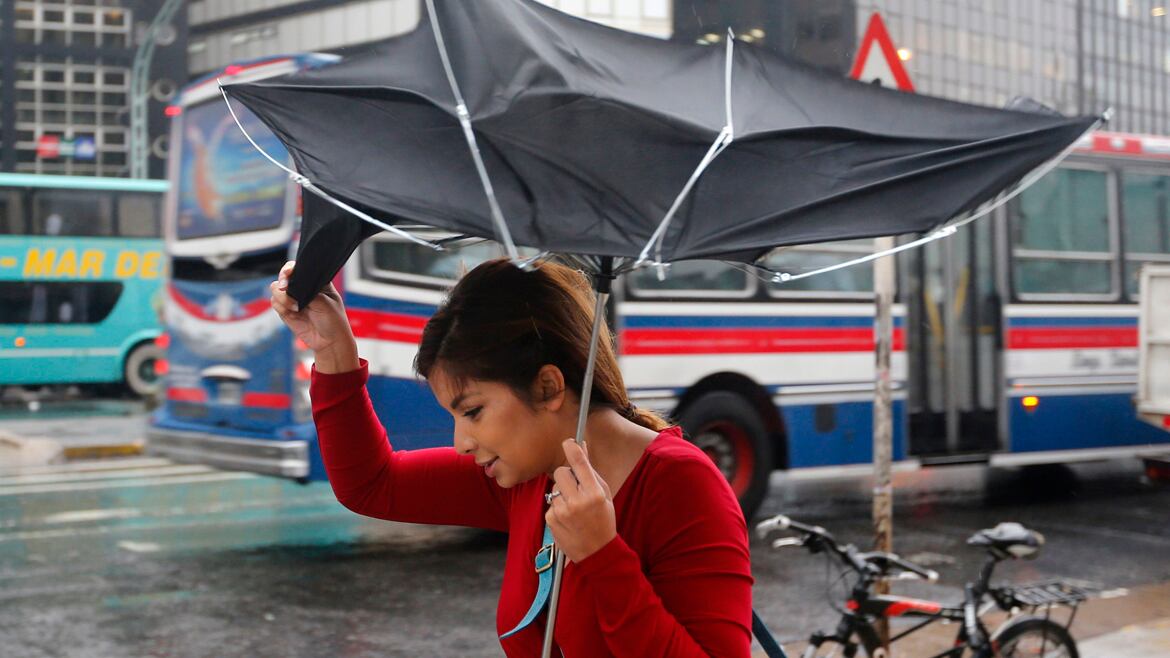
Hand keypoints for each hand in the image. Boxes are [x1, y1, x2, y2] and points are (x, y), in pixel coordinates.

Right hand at [269, 261, 358, 372]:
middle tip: (285, 288)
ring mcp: (293, 299)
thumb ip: (307, 293)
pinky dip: (281, 307)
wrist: (330, 342)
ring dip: (283, 298)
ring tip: (296, 308)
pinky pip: (275, 303)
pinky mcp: (286, 311)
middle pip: (283, 277)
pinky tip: (293, 313)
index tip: (288, 274)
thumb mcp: (325, 303)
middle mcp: (302, 288)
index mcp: (315, 281)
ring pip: (276, 290)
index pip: (298, 269)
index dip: (290, 269)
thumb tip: (288, 290)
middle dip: (282, 281)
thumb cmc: (333, 320)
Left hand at [546, 439, 615, 562]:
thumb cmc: (603, 521)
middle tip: (574, 486)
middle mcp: (578, 501)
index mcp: (595, 493)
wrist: (596, 552)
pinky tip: (567, 518)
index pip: (579, 462)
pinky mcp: (551, 519)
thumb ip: (591, 471)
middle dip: (566, 475)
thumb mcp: (604, 495)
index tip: (568, 442)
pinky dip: (557, 507)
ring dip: (562, 493)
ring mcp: (562, 511)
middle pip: (560, 472)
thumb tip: (582, 447)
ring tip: (573, 507)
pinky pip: (551, 502)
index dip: (572, 448)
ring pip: (554, 487)